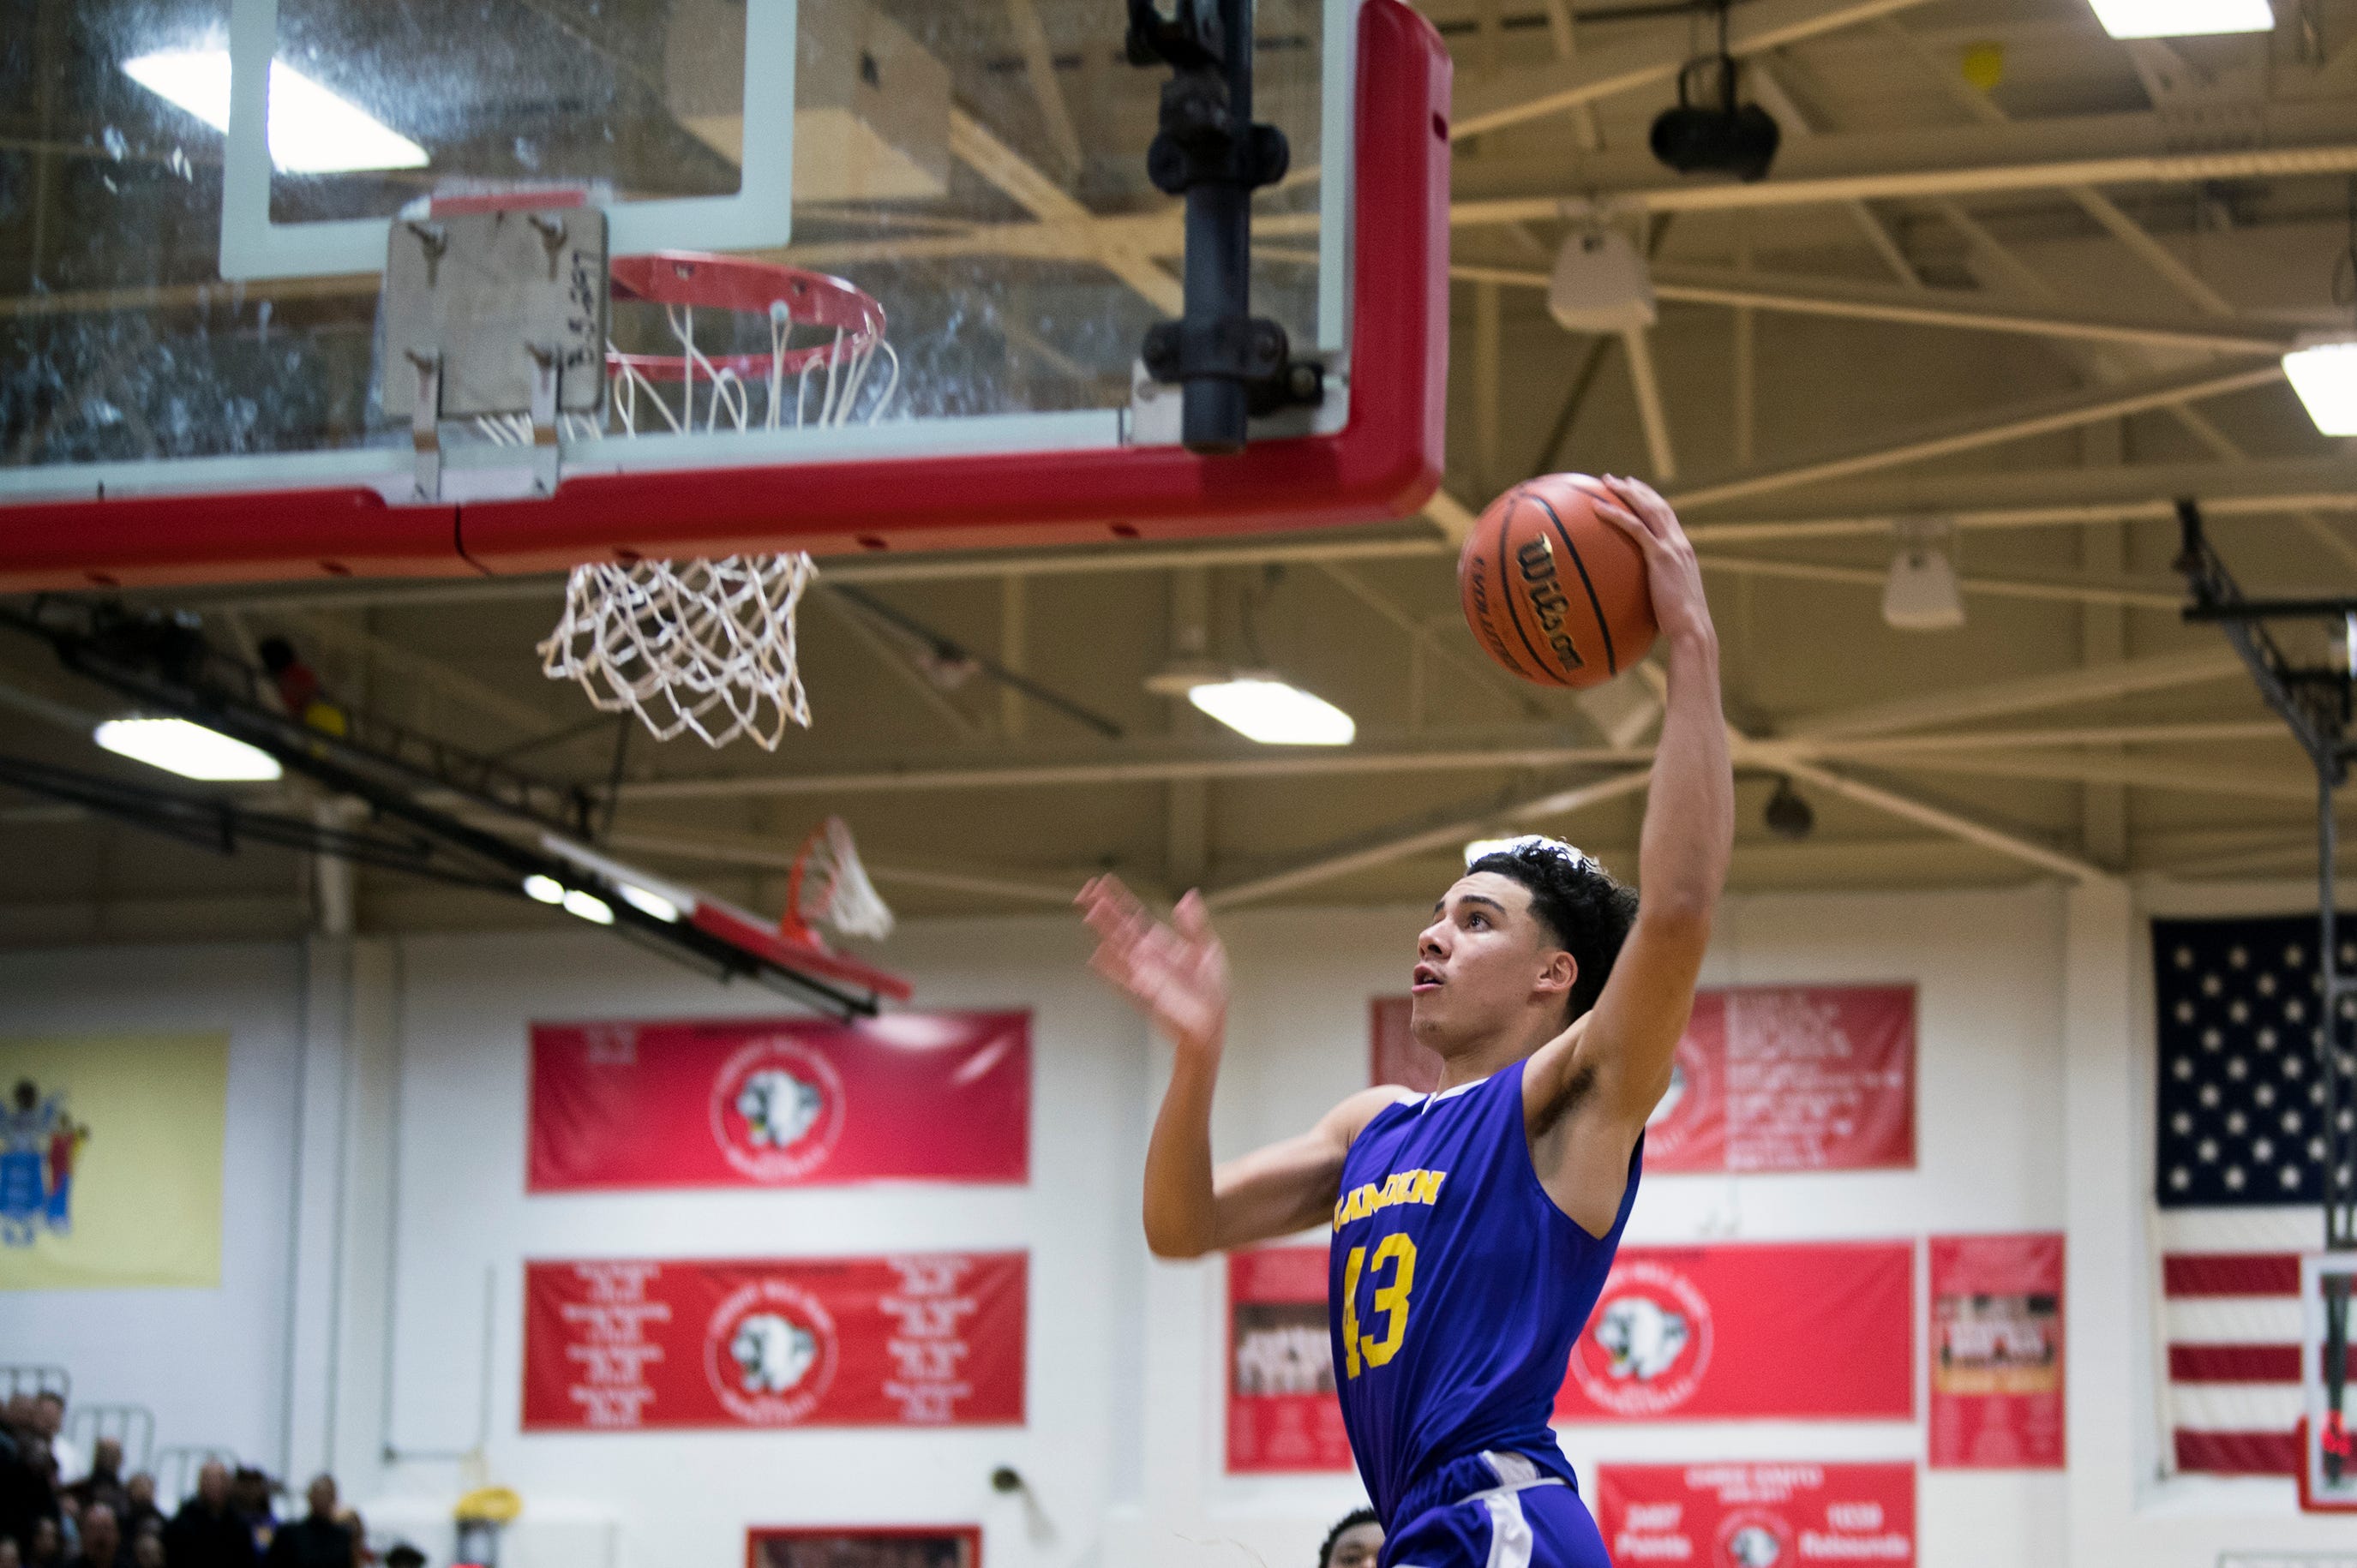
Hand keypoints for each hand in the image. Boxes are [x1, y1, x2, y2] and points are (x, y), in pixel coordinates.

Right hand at [1077, 875, 1229, 1058]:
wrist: (1210, 1024)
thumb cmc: (1209, 990)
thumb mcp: (1208, 950)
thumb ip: (1195, 925)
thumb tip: (1188, 896)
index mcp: (1159, 942)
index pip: (1134, 915)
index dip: (1118, 898)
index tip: (1101, 882)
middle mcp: (1146, 955)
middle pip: (1119, 928)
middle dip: (1103, 909)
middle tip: (1084, 891)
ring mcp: (1143, 974)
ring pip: (1119, 948)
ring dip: (1104, 932)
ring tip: (1089, 914)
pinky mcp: (1145, 996)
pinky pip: (1124, 980)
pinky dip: (1111, 970)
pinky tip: (1097, 958)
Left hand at [1582, 474, 1714, 648]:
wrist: (1692, 628)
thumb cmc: (1679, 625)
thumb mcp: (1668, 602)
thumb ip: (1656, 591)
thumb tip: (1636, 598)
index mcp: (1683, 552)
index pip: (1667, 519)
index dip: (1652, 502)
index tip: (1637, 492)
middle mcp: (1680, 544)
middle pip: (1658, 506)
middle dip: (1638, 489)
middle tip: (1618, 480)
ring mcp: (1672, 547)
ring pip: (1648, 509)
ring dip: (1627, 493)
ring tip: (1607, 482)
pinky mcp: (1661, 556)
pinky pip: (1635, 528)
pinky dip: (1617, 515)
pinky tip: (1598, 508)